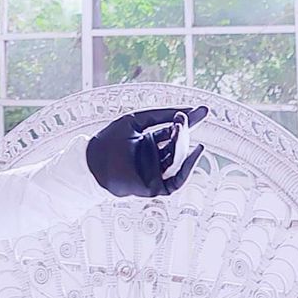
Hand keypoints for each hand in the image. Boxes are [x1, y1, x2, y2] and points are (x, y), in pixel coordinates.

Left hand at [85, 105, 207, 199]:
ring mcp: (156, 172)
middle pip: (178, 144)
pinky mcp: (156, 187)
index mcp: (150, 142)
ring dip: (182, 144)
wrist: (93, 161)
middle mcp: (155, 157)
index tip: (204, 110)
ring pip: (178, 159)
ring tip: (180, 129)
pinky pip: (177, 180)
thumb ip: (161, 115)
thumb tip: (188, 111)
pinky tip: (194, 151)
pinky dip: (188, 167)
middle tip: (184, 119)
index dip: (188, 121)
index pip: (174, 132)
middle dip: (184, 131)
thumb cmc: (110, 140)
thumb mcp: (136, 120)